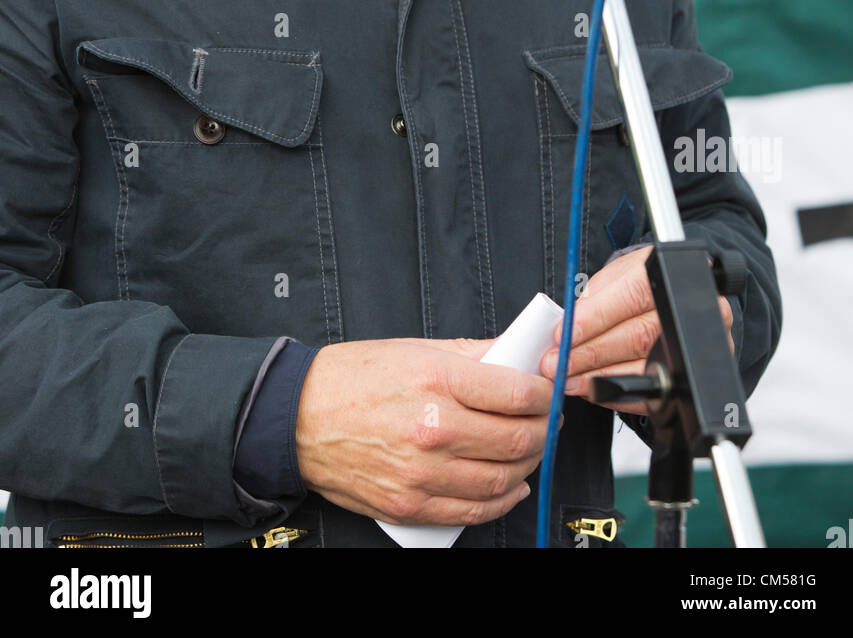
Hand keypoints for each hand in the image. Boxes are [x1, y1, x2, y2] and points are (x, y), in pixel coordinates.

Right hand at [295, 336, 555, 527]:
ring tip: (530, 451)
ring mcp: (422, 473)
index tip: (548, 393)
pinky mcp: (410, 505)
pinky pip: (473, 510)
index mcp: (437, 380)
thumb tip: (514, 358)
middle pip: (516, 440)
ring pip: (502, 480)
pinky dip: (502, 501)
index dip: (544, 395)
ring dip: (528, 466)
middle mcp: (433, 429)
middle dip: (543, 431)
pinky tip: (511, 486)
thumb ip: (471, 354)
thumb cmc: (352, 378)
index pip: (516, 394)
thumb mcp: (415, 349)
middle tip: (546, 422)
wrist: (297, 417)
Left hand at [540, 246, 734, 413]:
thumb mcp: (616, 275)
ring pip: (644, 364)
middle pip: (637, 336)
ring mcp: (693, 339)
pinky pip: (653, 390)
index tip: (566, 334)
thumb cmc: (638, 281)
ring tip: (570, 378)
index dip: (596, 318)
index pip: (631, 296)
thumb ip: (594, 298)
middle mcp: (687, 305)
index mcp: (665, 272)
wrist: (672, 291)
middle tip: (558, 363)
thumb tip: (568, 327)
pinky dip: (618, 391)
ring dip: (599, 377)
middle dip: (591, 354)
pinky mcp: (689, 368)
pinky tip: (594, 388)